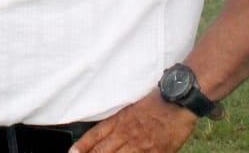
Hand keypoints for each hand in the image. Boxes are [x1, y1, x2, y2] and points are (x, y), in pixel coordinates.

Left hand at [71, 91, 197, 152]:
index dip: (83, 146)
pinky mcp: (156, 152)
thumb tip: (105, 134)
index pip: (95, 135)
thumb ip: (118, 123)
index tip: (72, 152)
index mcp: (119, 121)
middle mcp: (126, 134)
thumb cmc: (154, 103)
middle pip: (103, 150)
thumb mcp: (130, 109)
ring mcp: (141, 145)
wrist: (176, 101)